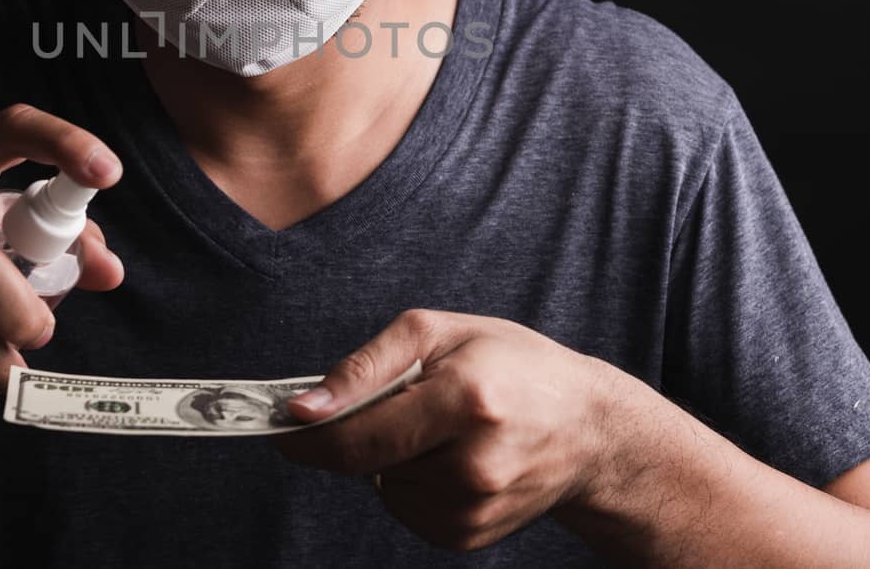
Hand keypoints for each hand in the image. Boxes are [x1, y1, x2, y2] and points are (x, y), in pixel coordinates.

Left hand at [270, 309, 613, 553]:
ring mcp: (475, 509)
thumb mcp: (439, 332)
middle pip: (366, 462)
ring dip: (391, 458)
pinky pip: (405, 510)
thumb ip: (365, 367)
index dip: (308, 436)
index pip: (359, 437)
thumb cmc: (513, 365)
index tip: (278, 426)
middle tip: (401, 402)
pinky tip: (452, 458)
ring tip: (442, 428)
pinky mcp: (470, 537)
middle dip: (362, 432)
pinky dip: (412, 483)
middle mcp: (474, 465)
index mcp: (467, 401)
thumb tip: (303, 408)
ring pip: (382, 486)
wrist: (591, 429)